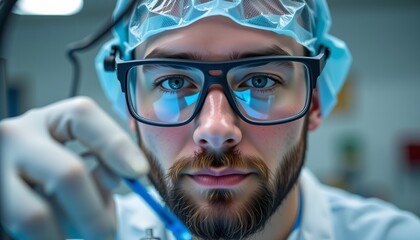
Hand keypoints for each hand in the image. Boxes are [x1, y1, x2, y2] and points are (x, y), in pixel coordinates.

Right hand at [0, 97, 148, 239]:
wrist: (6, 178)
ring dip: (68, 233)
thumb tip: (121, 180)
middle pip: (68, 174)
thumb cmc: (50, 168)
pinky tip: (54, 234)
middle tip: (107, 233)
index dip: (116, 145)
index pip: (84, 117)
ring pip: (37, 214)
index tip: (139, 172)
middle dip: (95, 213)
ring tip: (80, 237)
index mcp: (48, 121)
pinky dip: (48, 238)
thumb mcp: (74, 155)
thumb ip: (100, 165)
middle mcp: (17, 138)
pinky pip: (22, 230)